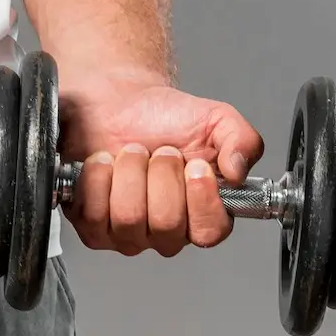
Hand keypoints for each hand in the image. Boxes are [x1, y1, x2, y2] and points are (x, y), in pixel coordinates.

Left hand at [59, 77, 264, 256]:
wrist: (119, 102)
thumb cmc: (166, 117)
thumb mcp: (216, 119)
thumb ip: (242, 141)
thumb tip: (238, 171)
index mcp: (203, 214)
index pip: (209, 232)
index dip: (200, 199)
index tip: (195, 164)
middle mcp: (167, 232)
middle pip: (165, 225)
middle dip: (159, 174)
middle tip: (158, 149)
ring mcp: (128, 233)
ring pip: (128, 219)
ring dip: (129, 172)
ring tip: (131, 151)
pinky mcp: (93, 224)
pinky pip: (93, 215)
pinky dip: (98, 178)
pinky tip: (104, 162)